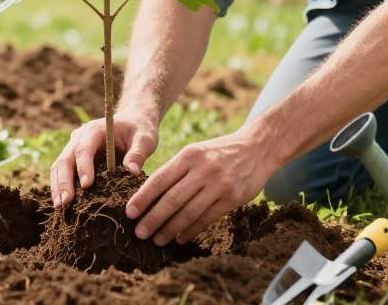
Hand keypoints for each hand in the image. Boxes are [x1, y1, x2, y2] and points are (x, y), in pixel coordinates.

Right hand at [50, 109, 158, 207]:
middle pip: (65, 159)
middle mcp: (79, 138)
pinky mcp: (75, 159)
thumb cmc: (139, 130)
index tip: (86, 185)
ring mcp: (74, 148)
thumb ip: (138, 153)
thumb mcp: (145, 139)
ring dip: (58, 187)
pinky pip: (62, 173)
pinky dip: (60, 188)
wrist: (133, 123)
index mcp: (95, 130)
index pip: (84, 148)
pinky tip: (62, 205)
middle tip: (65, 202)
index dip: (83, 166)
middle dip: (64, 181)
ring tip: (60, 207)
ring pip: (59, 166)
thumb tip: (132, 172)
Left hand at [124, 125, 274, 244]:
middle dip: (153, 218)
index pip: (159, 179)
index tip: (129, 212)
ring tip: (157, 239)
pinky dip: (191, 230)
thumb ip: (176, 170)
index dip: (143, 198)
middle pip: (172, 199)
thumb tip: (150, 195)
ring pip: (188, 212)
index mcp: (189, 155)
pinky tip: (180, 238)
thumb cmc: (219, 151)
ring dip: (170, 229)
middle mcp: (202, 169)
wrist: (257, 147)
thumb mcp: (196, 152)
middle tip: (139, 233)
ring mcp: (219, 184)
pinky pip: (207, 218)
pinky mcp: (232, 198)